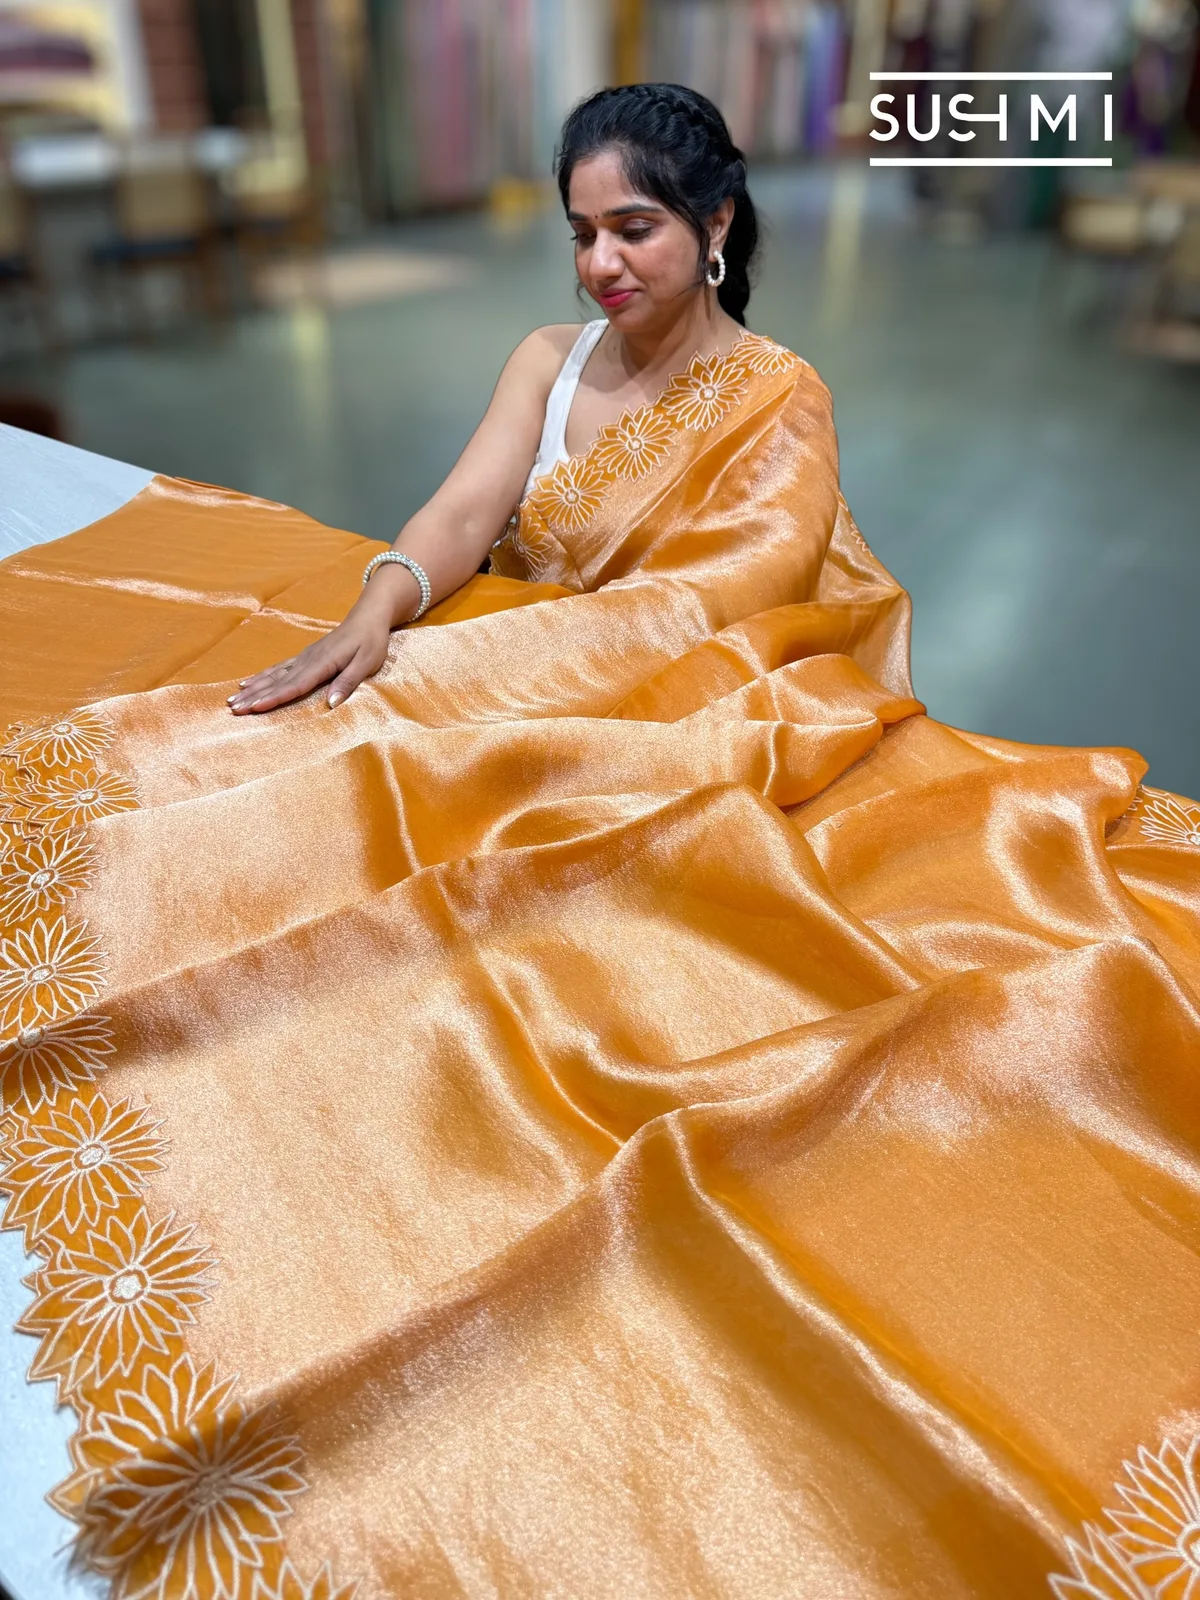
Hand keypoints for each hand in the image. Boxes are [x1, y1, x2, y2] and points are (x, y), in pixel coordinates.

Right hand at [228, 569, 414, 713]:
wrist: (367, 616)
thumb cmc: (371, 641)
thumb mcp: (367, 663)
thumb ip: (348, 682)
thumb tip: (331, 704)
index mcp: (323, 663)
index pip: (295, 684)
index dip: (275, 697)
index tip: (256, 707)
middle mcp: (308, 659)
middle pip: (277, 681)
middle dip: (254, 696)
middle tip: (232, 708)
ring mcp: (303, 657)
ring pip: (273, 675)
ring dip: (252, 688)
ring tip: (232, 699)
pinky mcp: (304, 656)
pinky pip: (277, 668)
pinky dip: (261, 677)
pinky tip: (247, 683)